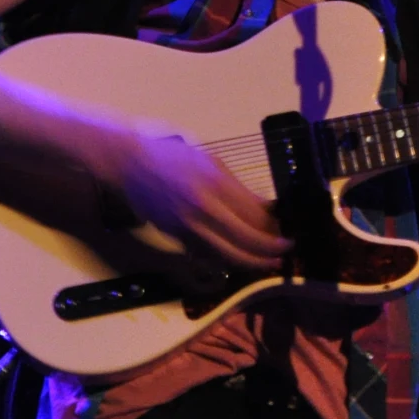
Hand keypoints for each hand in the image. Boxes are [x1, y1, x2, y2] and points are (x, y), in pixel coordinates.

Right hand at [100, 130, 292, 278]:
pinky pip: (207, 255)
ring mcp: (187, 225)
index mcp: (214, 183)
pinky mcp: (175, 237)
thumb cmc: (173, 156)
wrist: (129, 164)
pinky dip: (226, 260)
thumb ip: (236, 186)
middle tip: (285, 253)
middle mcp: (202, 207)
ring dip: (250, 262)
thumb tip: (266, 209)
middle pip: (243, 240)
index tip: (288, 234)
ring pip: (225, 254)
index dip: (274, 230)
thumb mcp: (209, 160)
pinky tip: (240, 258)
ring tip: (268, 263)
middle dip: (268, 251)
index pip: (254, 215)